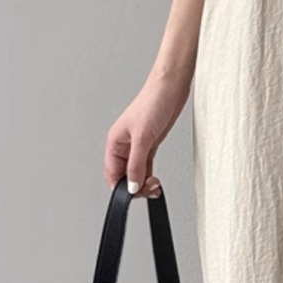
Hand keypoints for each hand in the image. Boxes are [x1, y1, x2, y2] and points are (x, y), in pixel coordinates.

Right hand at [104, 76, 188, 196]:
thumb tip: (131, 185)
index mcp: (115, 142)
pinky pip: (146, 165)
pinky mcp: (150, 143)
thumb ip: (136, 165)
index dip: (121, 187)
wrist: (171, 88)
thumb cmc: (153, 102)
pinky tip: (155, 180)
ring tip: (155, 186)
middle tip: (149, 190)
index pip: (112, 173)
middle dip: (135, 186)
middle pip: (124, 175)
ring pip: (136, 172)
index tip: (134, 195)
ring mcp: (138, 145)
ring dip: (144, 182)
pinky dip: (150, 175)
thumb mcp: (143, 138)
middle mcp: (124, 145)